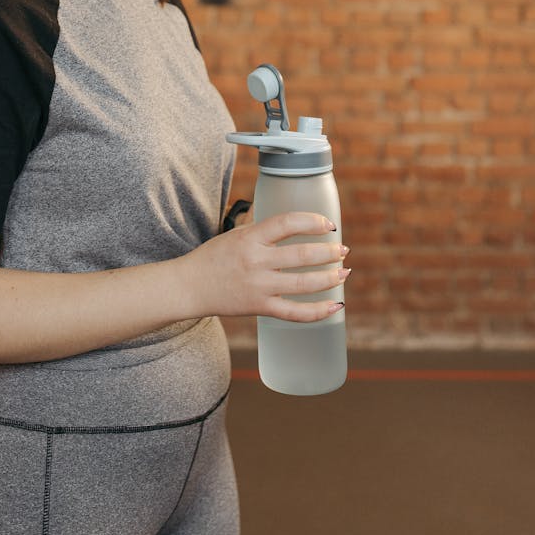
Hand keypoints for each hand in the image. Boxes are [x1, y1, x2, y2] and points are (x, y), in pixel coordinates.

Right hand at [181, 211, 349, 322]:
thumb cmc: (214, 257)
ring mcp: (259, 287)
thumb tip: (293, 222)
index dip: (312, 221)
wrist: (190, 287)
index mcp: (250, 238)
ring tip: (344, 272)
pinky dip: (318, 311)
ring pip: (304, 284)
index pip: (287, 223)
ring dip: (330, 278)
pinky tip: (336, 305)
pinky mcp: (260, 308)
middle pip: (302, 255)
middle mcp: (256, 261)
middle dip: (329, 252)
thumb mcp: (236, 234)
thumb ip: (262, 229)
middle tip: (343, 250)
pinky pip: (295, 313)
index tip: (328, 224)